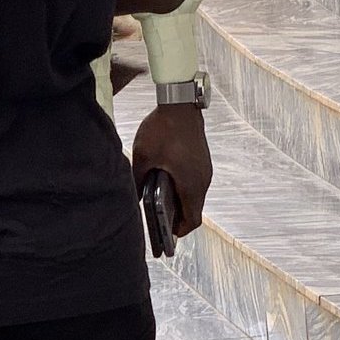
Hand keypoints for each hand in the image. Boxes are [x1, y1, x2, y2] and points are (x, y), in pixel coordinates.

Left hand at [132, 103, 212, 236]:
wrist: (181, 103)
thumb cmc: (163, 130)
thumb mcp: (142, 158)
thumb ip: (138, 182)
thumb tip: (134, 199)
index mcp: (191, 184)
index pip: (193, 221)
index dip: (179, 232)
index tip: (166, 236)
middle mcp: (203, 179)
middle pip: (195, 210)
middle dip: (177, 218)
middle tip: (158, 221)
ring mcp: (205, 169)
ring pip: (195, 195)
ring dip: (180, 202)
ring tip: (158, 202)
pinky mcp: (202, 160)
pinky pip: (195, 182)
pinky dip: (183, 188)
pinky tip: (164, 181)